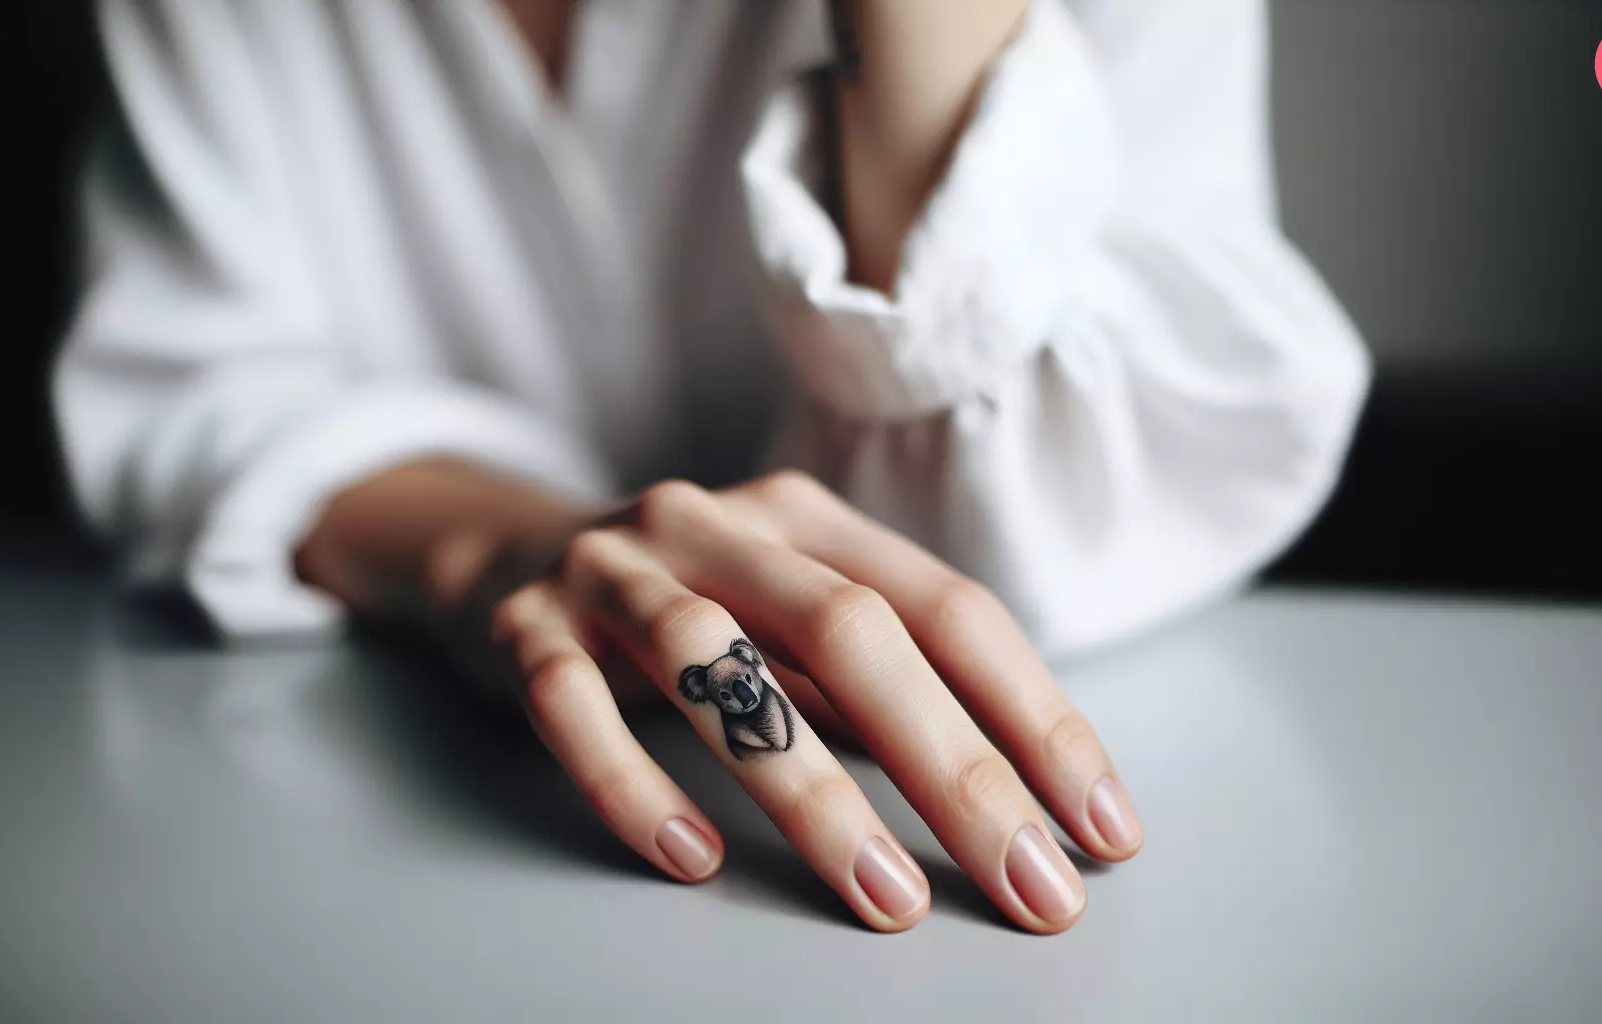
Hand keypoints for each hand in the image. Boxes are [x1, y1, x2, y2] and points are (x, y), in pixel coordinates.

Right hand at [459, 470, 1142, 933]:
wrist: (501, 551)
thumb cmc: (688, 604)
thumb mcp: (790, 617)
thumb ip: (879, 682)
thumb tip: (1020, 792)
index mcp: (808, 519)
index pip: (949, 607)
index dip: (1035, 715)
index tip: (1100, 826)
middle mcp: (719, 526)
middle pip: (855, 634)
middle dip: (957, 770)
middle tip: (1030, 885)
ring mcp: (615, 571)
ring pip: (715, 666)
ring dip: (813, 791)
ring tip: (888, 896)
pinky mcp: (524, 626)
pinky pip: (574, 704)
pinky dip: (634, 781)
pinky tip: (690, 858)